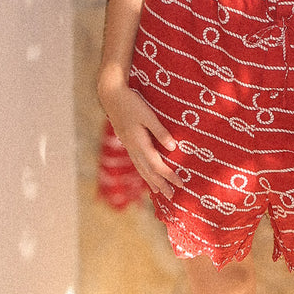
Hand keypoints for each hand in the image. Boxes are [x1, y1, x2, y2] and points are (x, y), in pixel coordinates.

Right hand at [99, 80, 181, 198]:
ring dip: (151, 181)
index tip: (181, 184)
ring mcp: (128, 146)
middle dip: (161, 185)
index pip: (158, 166)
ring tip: (159, 191)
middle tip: (172, 197)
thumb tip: (173, 148)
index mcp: (140, 143)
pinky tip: (146, 173)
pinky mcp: (127, 142)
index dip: (170, 176)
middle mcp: (133, 148)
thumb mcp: (148, 115)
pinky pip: (136, 162)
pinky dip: (143, 171)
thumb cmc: (132, 103)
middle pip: (149, 172)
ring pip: (141, 168)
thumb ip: (160, 132)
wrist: (111, 95)